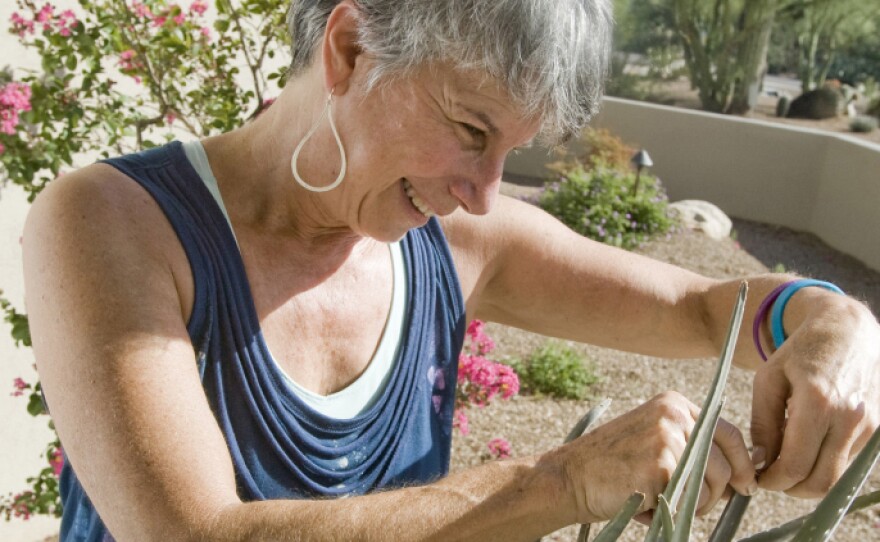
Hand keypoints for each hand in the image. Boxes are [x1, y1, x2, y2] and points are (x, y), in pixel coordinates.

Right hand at [557, 391, 755, 522]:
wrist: (571, 477)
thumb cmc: (613, 467)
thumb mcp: (654, 440)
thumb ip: (693, 447)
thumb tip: (742, 475)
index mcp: (673, 403)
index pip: (729, 434)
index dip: (743, 464)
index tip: (745, 486)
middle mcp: (674, 414)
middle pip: (725, 464)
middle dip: (717, 492)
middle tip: (695, 504)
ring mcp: (668, 438)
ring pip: (711, 486)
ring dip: (696, 505)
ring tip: (662, 501)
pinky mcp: (662, 465)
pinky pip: (690, 500)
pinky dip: (675, 510)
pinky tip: (647, 501)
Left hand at [751, 299, 879, 496]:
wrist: (848, 330)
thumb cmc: (801, 352)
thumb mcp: (769, 379)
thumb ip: (763, 423)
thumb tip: (760, 461)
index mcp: (818, 403)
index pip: (796, 466)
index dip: (773, 481)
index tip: (759, 477)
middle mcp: (850, 417)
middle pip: (822, 482)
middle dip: (792, 488)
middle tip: (773, 478)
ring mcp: (870, 426)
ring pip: (839, 477)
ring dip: (811, 478)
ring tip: (789, 459)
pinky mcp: (879, 429)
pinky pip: (850, 462)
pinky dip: (828, 464)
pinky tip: (810, 447)